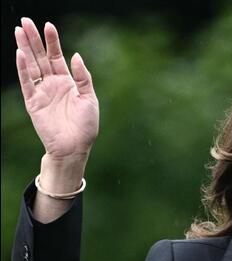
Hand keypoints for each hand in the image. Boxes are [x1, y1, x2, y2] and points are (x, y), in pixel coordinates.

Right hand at [15, 17, 98, 160]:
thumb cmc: (86, 126)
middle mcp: (53, 84)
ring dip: (25, 48)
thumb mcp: (90, 98)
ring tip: (19, 30)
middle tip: (26, 21)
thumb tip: (75, 55)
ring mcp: (42, 92)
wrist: (75, 147)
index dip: (53, 41)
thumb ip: (82, 77)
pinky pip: (26, 82)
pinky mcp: (33, 102)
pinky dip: (22, 68)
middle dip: (34, 39)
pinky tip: (20, 54)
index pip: (57, 57)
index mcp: (68, 82)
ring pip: (31, 66)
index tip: (49, 25)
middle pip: (41, 57)